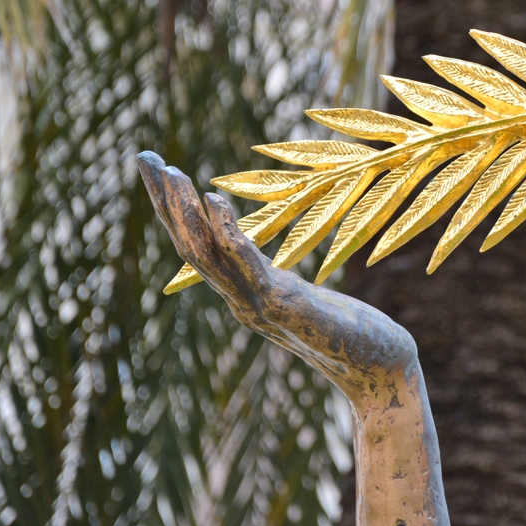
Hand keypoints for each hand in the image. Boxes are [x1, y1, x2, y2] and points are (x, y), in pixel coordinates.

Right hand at [136, 152, 418, 403]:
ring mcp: (258, 305)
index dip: (172, 210)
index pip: (195, 248)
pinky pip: (246, 265)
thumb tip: (258, 264)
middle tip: (145, 157)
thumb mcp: (301, 301)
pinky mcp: (285, 306)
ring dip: (185, 214)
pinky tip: (214, 198)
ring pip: (206, 255)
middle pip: (189, 247)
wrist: (380, 369)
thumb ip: (273, 284)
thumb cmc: (350, 332)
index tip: (155, 167)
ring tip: (172, 174)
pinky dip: (226, 231)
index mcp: (242, 295)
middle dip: (166, 202)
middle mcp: (241, 301)